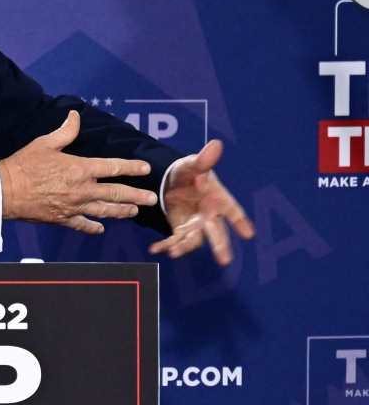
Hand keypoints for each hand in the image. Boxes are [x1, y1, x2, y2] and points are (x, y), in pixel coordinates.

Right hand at [0, 111, 157, 233]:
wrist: (6, 191)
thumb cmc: (24, 165)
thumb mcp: (45, 143)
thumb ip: (65, 132)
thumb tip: (75, 116)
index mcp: (80, 168)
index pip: (113, 167)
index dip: (131, 168)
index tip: (145, 169)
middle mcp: (82, 190)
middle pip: (116, 194)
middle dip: (137, 196)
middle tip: (152, 199)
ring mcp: (74, 207)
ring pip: (105, 211)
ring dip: (122, 211)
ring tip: (135, 212)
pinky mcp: (63, 219)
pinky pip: (83, 225)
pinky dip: (94, 227)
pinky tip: (101, 228)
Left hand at [148, 139, 254, 265]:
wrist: (172, 182)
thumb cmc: (189, 173)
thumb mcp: (192, 165)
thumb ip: (203, 160)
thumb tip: (216, 145)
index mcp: (217, 198)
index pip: (232, 210)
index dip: (240, 221)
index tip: (249, 234)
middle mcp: (209, 215)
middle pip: (216, 231)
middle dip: (220, 245)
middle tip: (224, 259)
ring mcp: (195, 225)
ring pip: (194, 240)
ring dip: (184, 247)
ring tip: (174, 252)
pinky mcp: (180, 230)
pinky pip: (175, 240)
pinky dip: (166, 246)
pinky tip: (155, 249)